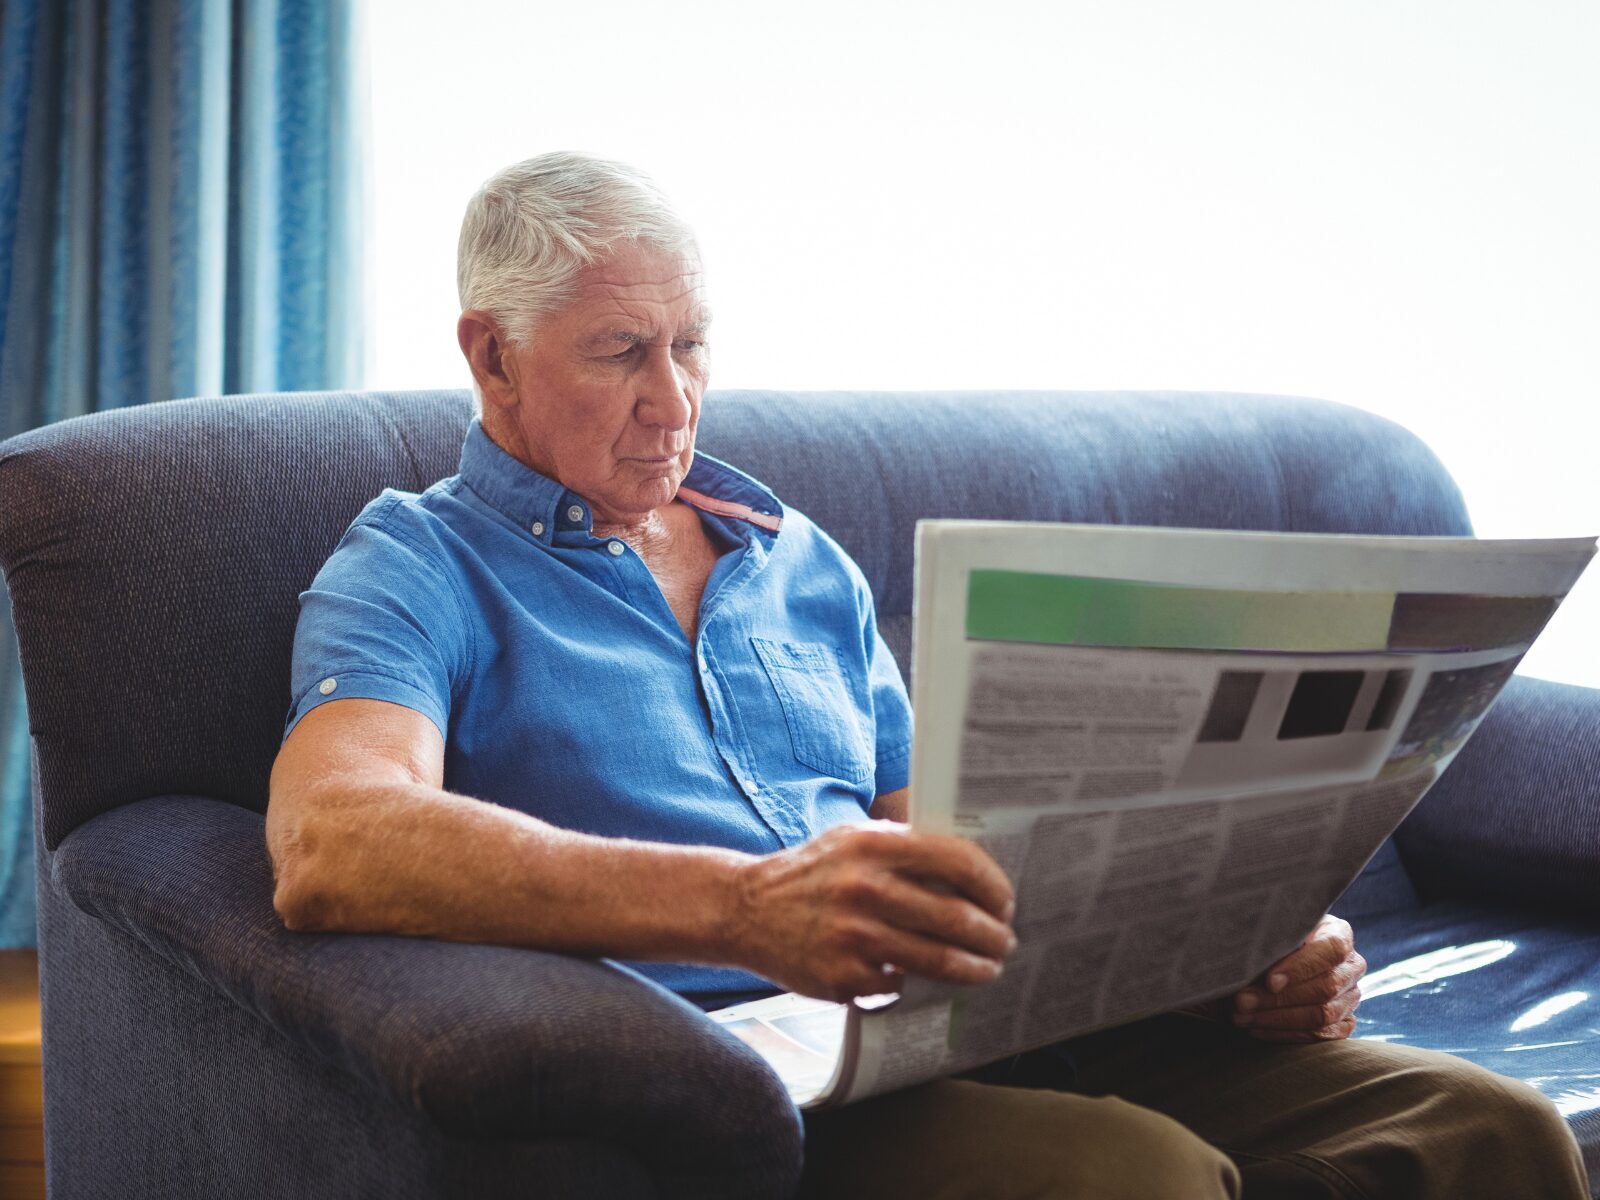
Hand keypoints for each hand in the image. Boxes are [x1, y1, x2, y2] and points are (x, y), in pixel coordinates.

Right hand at [727, 821, 1015, 1001]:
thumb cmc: (810, 873)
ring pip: (937, 960)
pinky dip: (916, 982)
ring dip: (973, 968)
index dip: (993, 885)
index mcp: (875, 847)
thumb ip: (903, 847)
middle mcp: (866, 889)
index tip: (1005, 902)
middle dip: (992, 935)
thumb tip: (968, 867)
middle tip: (1004, 942)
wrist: (744, 909)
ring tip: (987, 969)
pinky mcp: (843, 977)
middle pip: (956, 918)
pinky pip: (899, 984)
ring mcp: (854, 937)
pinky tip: (922, 977)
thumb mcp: (852, 839)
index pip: (957, 862)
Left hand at [1229, 914, 1364, 1041]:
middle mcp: (1351, 966)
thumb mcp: (1274, 928)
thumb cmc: (1274, 936)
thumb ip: (1272, 939)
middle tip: (1242, 1002)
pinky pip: (1320, 1035)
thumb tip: (1251, 961)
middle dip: (1279, 998)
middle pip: (1324, 988)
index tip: (1269, 981)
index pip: (1331, 951)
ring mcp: (1350, 997)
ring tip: (1243, 1017)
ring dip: (1277, 1018)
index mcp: (1338, 935)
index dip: (1301, 967)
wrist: (1281, 953)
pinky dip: (1286, 1034)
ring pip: (1322, 1015)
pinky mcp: (1344, 1022)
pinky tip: (1257, 1028)